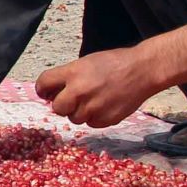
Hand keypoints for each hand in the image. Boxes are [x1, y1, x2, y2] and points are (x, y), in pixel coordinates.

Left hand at [33, 48, 157, 129]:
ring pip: (74, 119)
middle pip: (57, 108)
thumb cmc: (115, 63)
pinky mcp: (105, 119)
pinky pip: (91, 124)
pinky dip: (95, 117)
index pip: (43, 84)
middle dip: (63, 104)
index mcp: (73, 72)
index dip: (43, 89)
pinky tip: (105, 105)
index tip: (45, 92)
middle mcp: (80, 91)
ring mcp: (93, 107)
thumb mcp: (86, 62)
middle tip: (73, 99)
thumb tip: (52, 92)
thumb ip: (68, 76)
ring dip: (80, 112)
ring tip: (95, 99)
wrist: (142, 70)